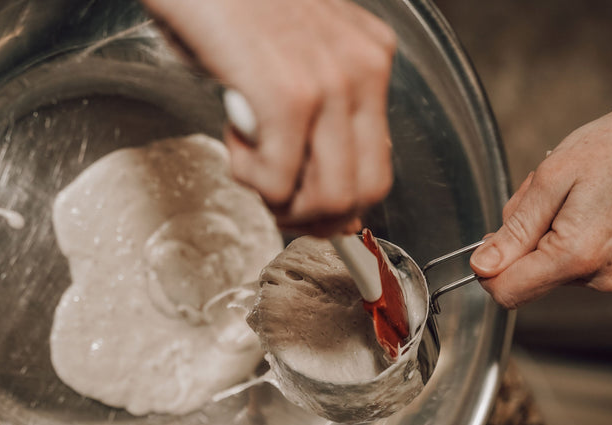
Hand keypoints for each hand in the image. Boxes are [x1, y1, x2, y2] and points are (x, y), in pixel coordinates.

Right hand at [141, 0, 395, 235]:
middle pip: (362, 192)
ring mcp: (330, 83)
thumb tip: (318, 188)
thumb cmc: (231, 3)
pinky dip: (248, 176)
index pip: (380, 166)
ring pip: (327, 198)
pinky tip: (232, 132)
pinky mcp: (288, 96)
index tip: (304, 211)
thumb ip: (316, 110)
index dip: (340, 207)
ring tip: (247, 154)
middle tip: (271, 195)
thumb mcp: (294, 53)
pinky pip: (277, 183)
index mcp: (370, 60)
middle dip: (312, 215)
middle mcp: (362, 70)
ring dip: (277, 198)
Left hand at [470, 58, 611, 308]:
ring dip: (542, 235)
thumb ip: (513, 231)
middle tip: (543, 198)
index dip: (488, 267)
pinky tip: (584, 206)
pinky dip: (563, 238)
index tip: (493, 237)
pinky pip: (571, 264)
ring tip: (569, 196)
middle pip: (527, 280)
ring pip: (547, 270)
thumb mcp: (550, 180)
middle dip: (520, 243)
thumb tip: (482, 267)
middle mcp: (601, 276)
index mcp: (578, 255)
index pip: (507, 291)